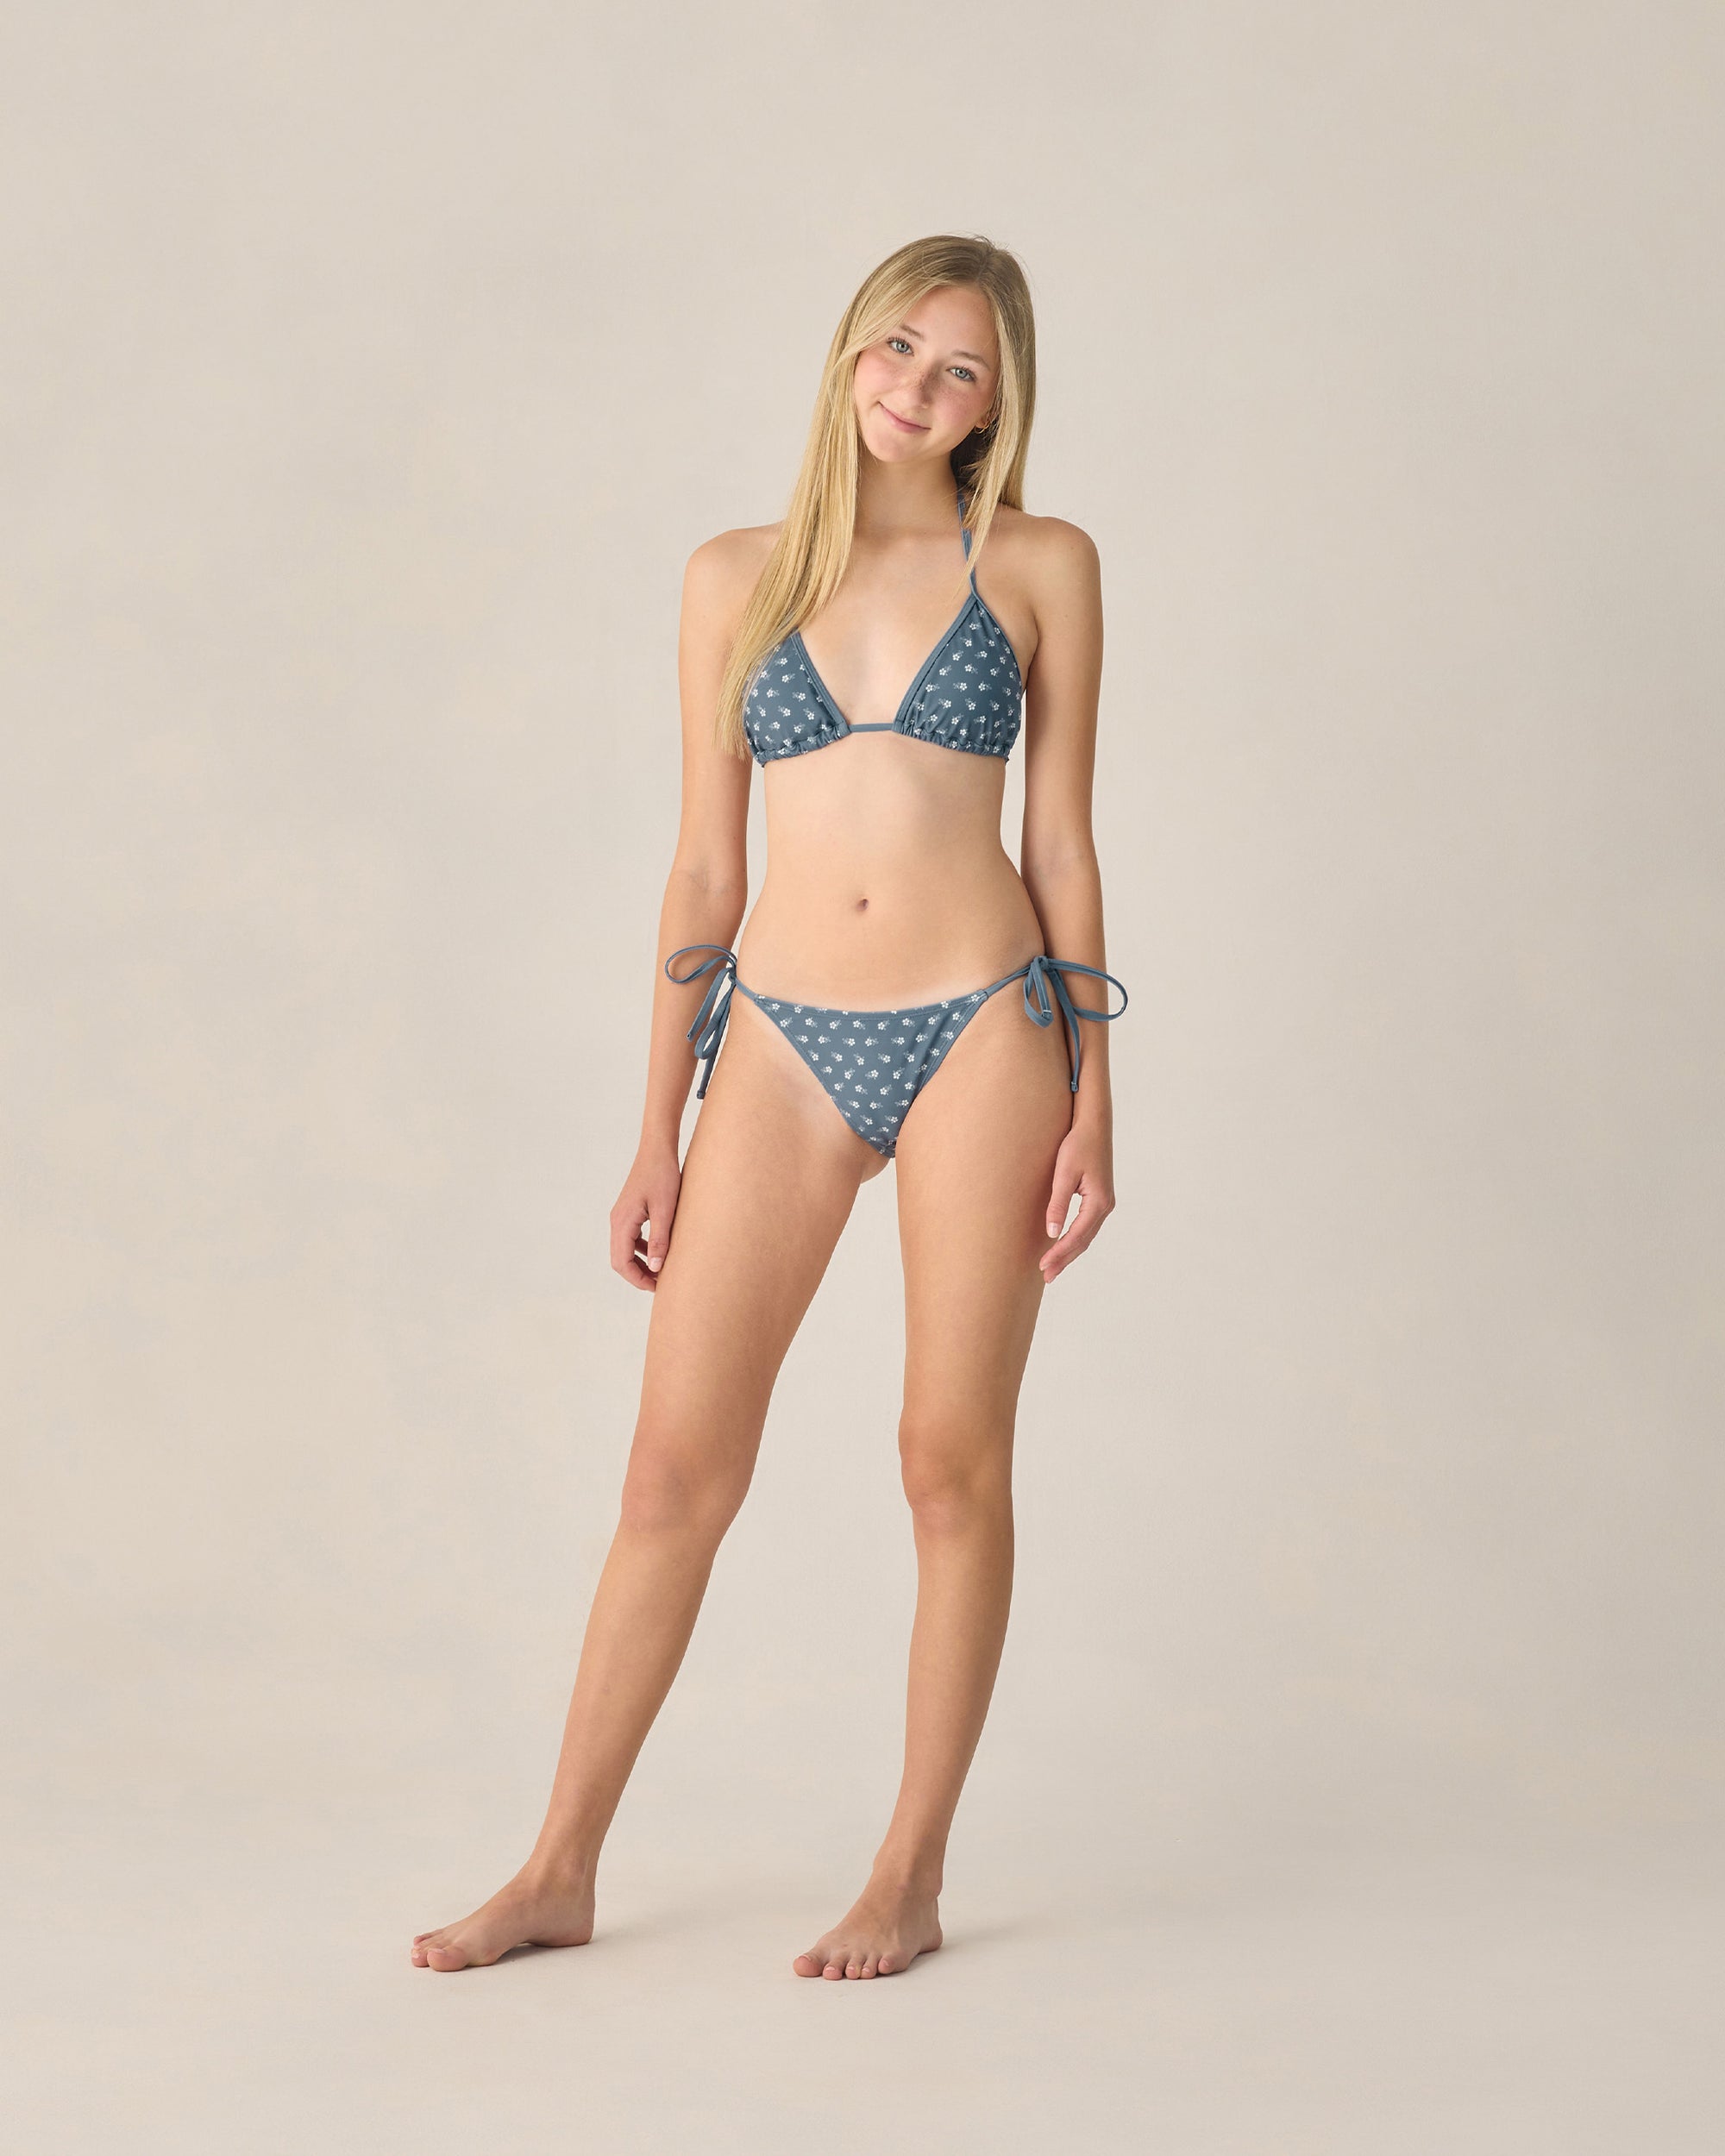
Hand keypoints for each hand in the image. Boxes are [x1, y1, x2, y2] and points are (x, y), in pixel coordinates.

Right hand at [610, 1144, 682, 1290]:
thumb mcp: (665, 1210)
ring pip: (624, 1250)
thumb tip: (655, 1269)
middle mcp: (616, 1221)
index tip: (657, 1288)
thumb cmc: (663, 1176)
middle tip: (660, 1284)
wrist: (657, 1150)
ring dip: (639, 1264)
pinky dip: (641, 1250)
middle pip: (619, 1259)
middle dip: (637, 1275)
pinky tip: (657, 1251)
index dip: (638, 1279)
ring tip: (660, 1271)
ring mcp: (621, 1216)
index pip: (622, 1262)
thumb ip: (660, 1240)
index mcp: (622, 1222)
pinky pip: (630, 1238)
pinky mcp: (629, 1211)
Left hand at [1040, 1123, 1114, 1283]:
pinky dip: (1075, 1239)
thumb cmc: (1078, 1145)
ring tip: (1052, 1268)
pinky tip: (1063, 1245)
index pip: (1077, 1236)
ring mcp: (1104, 1203)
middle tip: (1046, 1276)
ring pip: (1086, 1236)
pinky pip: (1086, 1226)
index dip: (1059, 1253)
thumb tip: (1051, 1233)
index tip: (1043, 1266)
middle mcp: (1105, 1206)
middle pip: (1084, 1241)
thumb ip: (1058, 1204)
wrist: (1093, 1125)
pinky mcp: (1098, 1198)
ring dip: (1070, 1252)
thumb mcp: (1064, 1173)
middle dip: (1064, 1259)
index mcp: (1099, 1202)